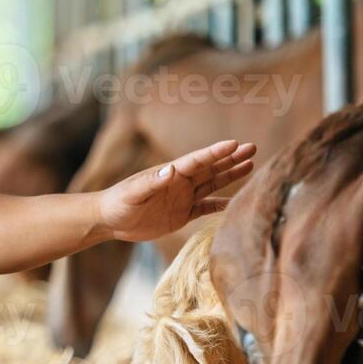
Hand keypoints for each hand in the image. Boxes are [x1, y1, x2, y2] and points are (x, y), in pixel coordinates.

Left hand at [94, 139, 256, 242]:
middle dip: (232, 158)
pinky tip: (236, 202)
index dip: (217, 152)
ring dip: (231, 175)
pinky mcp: (182, 213)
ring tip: (251, 165)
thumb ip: (153, 181)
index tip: (236, 143)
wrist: (110, 220)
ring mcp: (183, 197)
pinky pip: (206, 207)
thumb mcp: (134, 192)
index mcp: (171, 173)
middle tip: (253, 148)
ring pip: (213, 184)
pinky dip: (221, 205)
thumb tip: (171, 170)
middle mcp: (181, 182)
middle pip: (211, 168)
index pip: (198, 160)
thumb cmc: (119, 202)